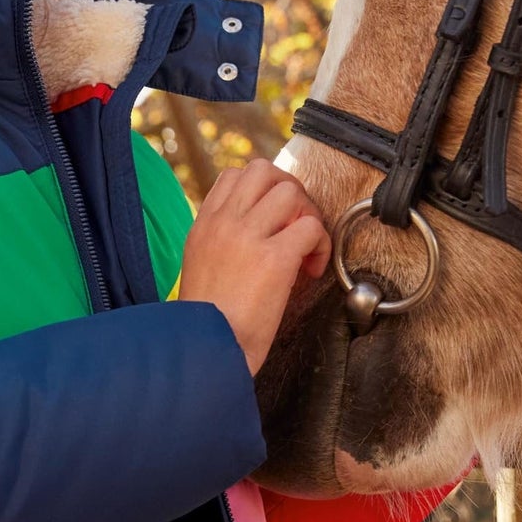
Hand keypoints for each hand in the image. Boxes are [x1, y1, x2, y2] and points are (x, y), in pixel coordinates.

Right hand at [178, 160, 330, 374]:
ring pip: (291, 191)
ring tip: (304, 248)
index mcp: (204, 225)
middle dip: (289, 192)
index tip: (274, 219)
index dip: (263, 190)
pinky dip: (320, 245)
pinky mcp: (274, 258)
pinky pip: (311, 227)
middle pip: (264, 171)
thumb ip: (221, 242)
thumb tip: (255, 233)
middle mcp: (224, 223)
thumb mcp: (200, 268)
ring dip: (307, 215)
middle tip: (295, 225)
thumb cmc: (207, 323)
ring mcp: (248, 236)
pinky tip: (311, 270)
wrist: (207, 350)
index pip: (235, 176)